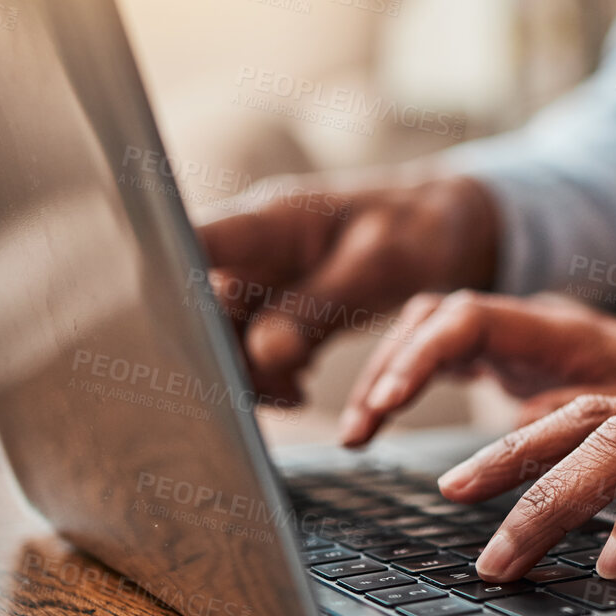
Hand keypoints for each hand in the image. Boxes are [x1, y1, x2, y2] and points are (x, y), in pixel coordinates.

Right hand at [195, 175, 498, 404]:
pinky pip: (248, 348)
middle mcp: (250, 249)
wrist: (445, 230)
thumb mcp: (380, 267)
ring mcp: (258, 278)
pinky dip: (267, 376)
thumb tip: (262, 354)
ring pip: (219, 334)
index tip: (179, 336)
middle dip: (221, 355)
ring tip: (294, 394)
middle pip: (197, 305)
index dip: (169, 285)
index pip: (192, 243)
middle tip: (276, 390)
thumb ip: (319, 307)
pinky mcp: (273, 307)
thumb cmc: (416, 230)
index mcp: (270, 222)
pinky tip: (298, 391)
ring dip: (247, 373)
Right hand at [337, 291, 615, 445]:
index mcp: (556, 327)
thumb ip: (575, 413)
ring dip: (390, 374)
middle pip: (434, 317)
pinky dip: (407, 379)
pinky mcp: (506, 354)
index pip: (468, 317)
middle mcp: (527, 320)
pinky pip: (442, 351)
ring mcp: (513, 333)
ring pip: (429, 330)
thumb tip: (516, 425)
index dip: (422, 356)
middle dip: (388, 367)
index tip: (388, 402)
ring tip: (360, 431)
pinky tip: (383, 416)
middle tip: (359, 429)